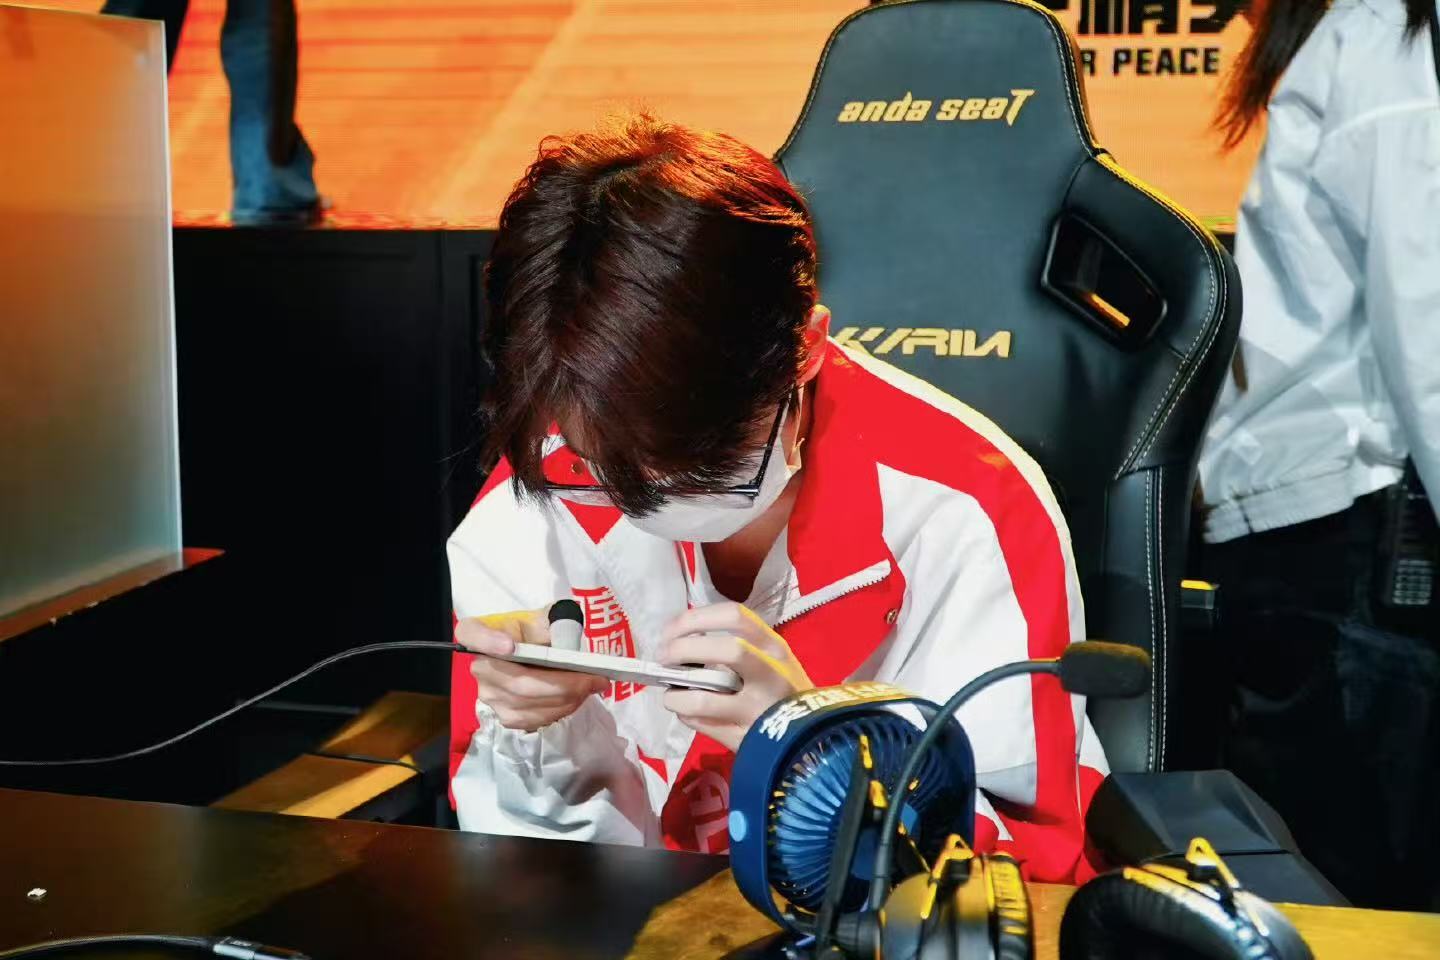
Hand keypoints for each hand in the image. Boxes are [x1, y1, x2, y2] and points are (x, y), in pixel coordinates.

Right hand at [456, 608, 608, 731]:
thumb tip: (566, 642)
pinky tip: (577, 698)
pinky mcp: (505, 715)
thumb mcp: (540, 619)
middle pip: (518, 682)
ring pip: (529, 705)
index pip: (472, 635)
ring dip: (566, 699)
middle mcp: (479, 667)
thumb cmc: (533, 633)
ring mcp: (489, 695)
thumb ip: (550, 625)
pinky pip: (534, 718)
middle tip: (593, 678)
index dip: (489, 641)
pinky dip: (560, 710)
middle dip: (562, 684)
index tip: (510, 646)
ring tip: (592, 687)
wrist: (530, 653)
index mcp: (478, 634)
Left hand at [658, 602, 813, 750]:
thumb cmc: (785, 692)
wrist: (812, 738)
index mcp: (774, 648)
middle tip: (664, 658)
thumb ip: (738, 646)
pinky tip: (688, 712)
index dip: (694, 619)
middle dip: (682, 650)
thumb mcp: (773, 661)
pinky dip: (686, 716)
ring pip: (703, 699)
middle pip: (725, 649)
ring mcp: (758, 710)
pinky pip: (702, 725)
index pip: (734, 616)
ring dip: (676, 695)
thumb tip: (682, 640)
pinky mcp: (745, 739)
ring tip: (671, 695)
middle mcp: (770, 675)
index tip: (672, 631)